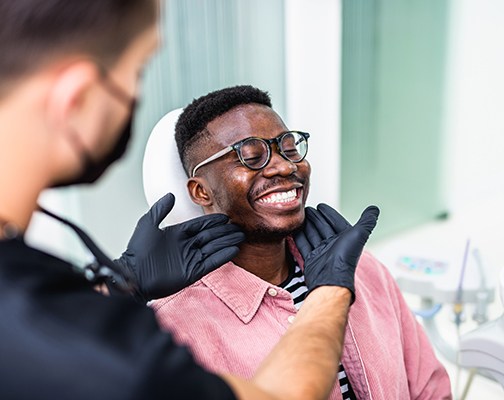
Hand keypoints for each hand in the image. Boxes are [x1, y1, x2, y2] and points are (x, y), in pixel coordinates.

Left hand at [115, 193, 244, 301]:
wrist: (134, 274)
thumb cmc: (137, 250)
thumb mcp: (148, 224)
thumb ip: (160, 209)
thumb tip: (171, 195)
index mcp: (177, 234)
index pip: (200, 225)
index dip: (213, 221)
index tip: (225, 217)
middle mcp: (186, 246)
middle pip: (210, 236)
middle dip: (225, 231)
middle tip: (238, 227)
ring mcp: (191, 259)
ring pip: (214, 247)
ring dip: (227, 242)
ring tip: (241, 236)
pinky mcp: (193, 272)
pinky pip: (212, 262)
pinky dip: (223, 256)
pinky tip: (234, 250)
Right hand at [294, 204, 378, 302]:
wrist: (331, 279)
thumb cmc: (345, 258)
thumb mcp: (359, 234)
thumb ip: (367, 221)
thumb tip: (374, 208)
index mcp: (345, 239)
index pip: (336, 222)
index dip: (329, 213)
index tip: (321, 205)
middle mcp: (334, 245)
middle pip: (322, 227)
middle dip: (315, 217)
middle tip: (307, 208)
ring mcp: (322, 252)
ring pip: (312, 234)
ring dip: (307, 225)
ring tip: (300, 216)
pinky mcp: (311, 259)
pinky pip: (304, 244)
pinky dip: (299, 236)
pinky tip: (294, 229)